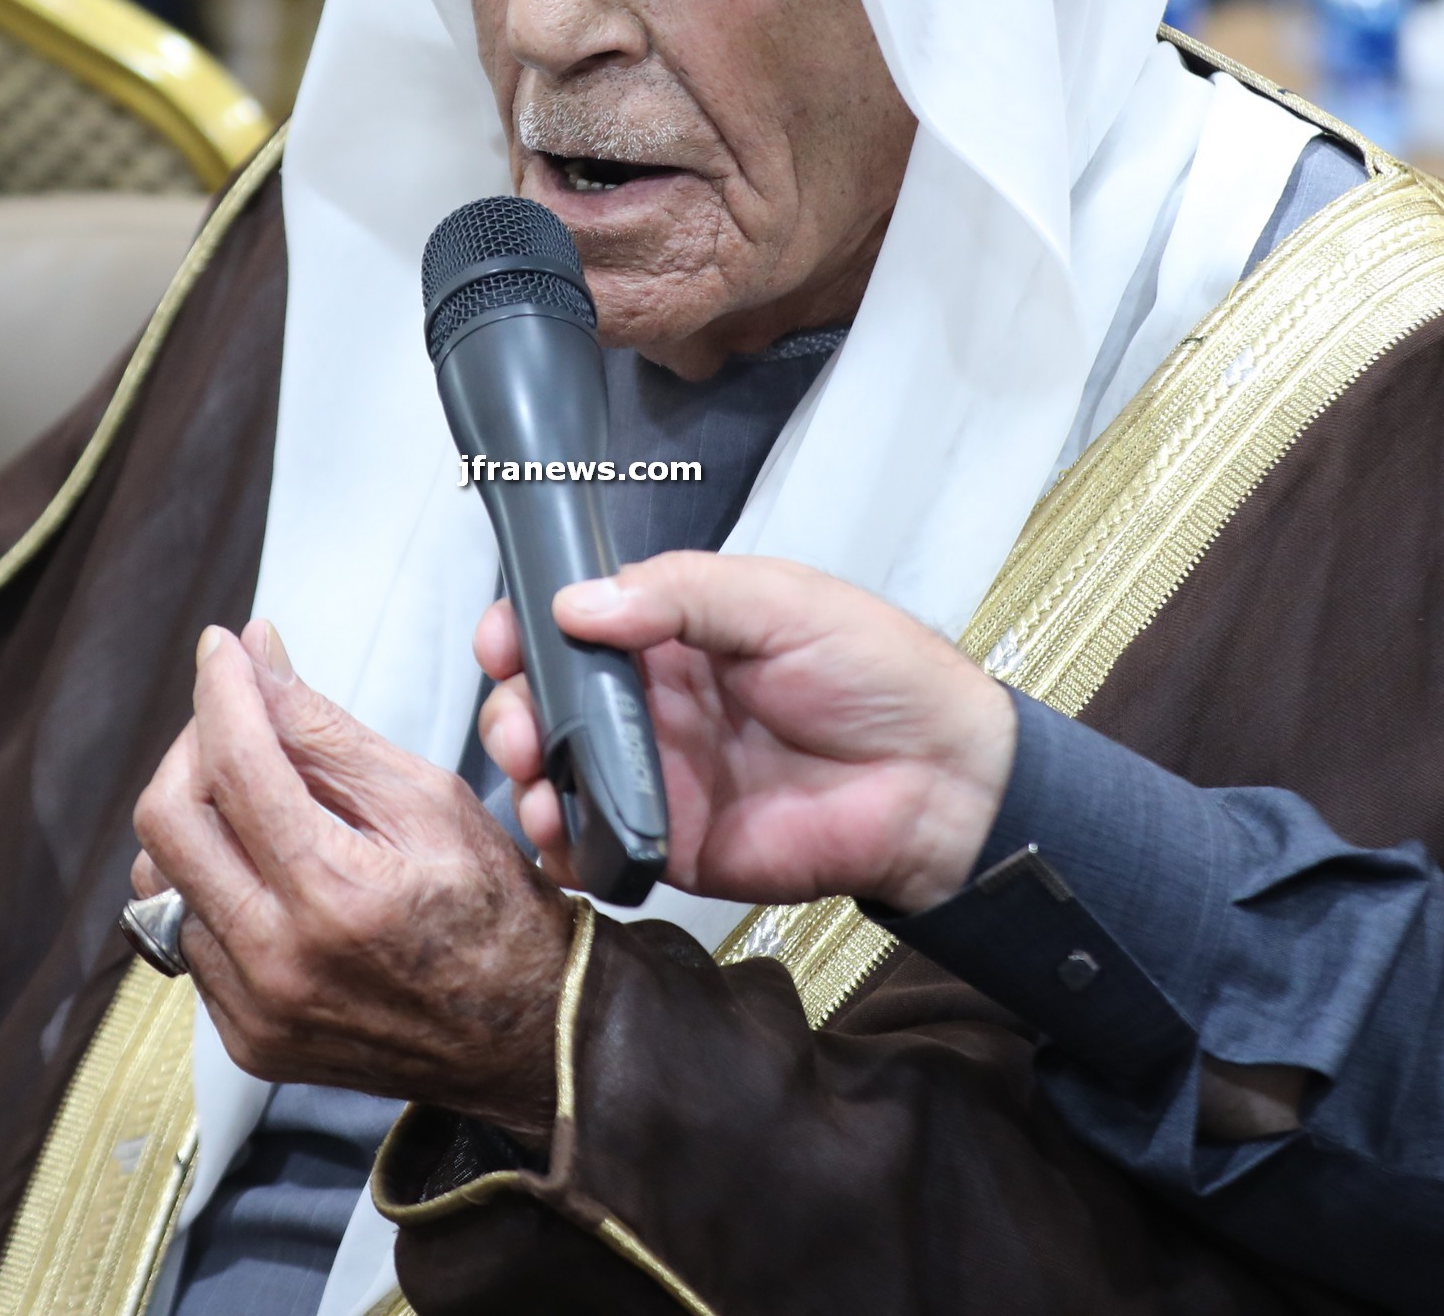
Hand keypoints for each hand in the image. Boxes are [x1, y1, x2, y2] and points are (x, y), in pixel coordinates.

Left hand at [131, 623, 572, 1144]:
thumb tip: (259, 661)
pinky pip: (186, 935)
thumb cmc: (496, 914)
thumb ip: (329, 733)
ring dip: (194, 815)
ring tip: (252, 792)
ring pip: (161, 878)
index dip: (222, 689)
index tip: (222, 649)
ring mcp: (254, 1009)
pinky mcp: (246, 1035)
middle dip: (192, 745)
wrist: (526, 1034)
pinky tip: (265, 865)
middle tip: (236, 718)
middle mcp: (279, 961)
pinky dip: (211, 881)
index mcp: (336, 896)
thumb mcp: (431, 800)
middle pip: (167, 820)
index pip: (236, 766)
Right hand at [474, 554, 1016, 915]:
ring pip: (559, 777)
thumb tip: (581, 602)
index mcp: (677, 634)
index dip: (526, 630)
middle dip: (517, 711)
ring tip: (541, 779)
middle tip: (526, 724)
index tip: (503, 639)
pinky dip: (566, 849)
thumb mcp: (780, 601)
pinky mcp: (675, 844)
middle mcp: (657, 705)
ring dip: (530, 779)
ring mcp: (661, 776)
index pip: (575, 625)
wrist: (940, 781)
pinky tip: (567, 835)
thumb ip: (679, 594)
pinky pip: (599, 849)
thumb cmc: (880, 676)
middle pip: (549, 704)